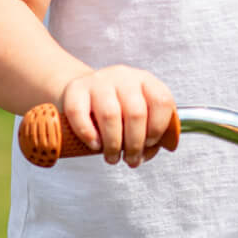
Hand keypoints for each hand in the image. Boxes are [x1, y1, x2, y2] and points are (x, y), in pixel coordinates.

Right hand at [60, 65, 176, 165]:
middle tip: (130, 159)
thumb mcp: (139, 117)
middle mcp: (124, 77)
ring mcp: (99, 81)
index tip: (149, 144)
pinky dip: (88, 134)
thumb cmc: (117, 110)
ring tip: (112, 157)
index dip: (158, 128)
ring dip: (113, 144)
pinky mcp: (75, 89)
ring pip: (110, 115)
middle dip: (134, 144)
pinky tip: (94, 144)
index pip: (161, 101)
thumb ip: (150, 135)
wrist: (84, 94)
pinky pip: (79, 113)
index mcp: (146, 82)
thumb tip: (145, 154)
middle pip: (136, 113)